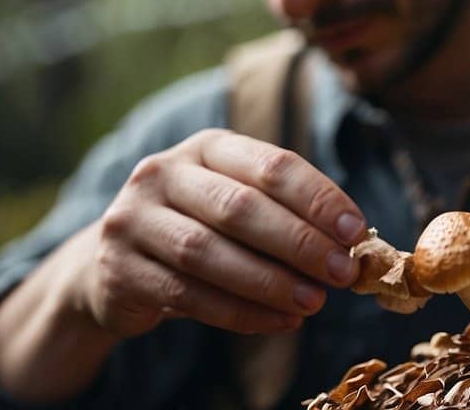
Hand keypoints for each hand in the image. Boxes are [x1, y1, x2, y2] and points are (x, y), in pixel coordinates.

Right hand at [76, 127, 366, 337]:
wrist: (114, 266)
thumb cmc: (200, 228)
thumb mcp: (237, 205)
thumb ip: (287, 215)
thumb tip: (352, 244)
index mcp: (207, 147)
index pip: (272, 164)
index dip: (318, 198)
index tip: (355, 231)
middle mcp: (164, 173)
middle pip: (240, 207)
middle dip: (299, 242)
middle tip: (341, 272)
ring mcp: (133, 219)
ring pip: (209, 254)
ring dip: (270, 282)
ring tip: (313, 302)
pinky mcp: (118, 270)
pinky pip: (187, 295)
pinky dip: (240, 313)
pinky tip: (279, 321)